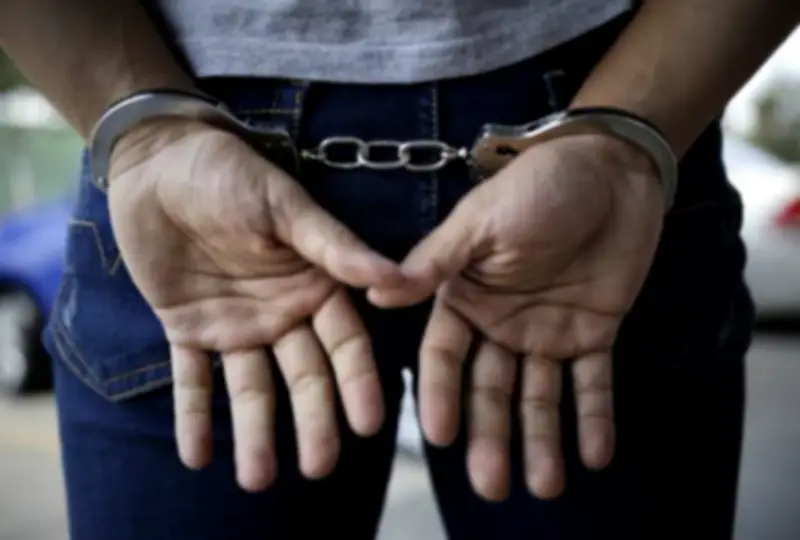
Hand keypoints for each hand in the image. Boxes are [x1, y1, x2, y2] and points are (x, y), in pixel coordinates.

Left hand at [108, 120, 416, 490]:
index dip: (357, 382)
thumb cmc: (228, 172)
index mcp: (314, 284)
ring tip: (256, 479)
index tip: (369, 423)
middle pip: (304, 377)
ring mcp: (237, 325)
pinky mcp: (188, 329)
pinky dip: (195, 416)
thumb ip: (334, 247)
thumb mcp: (284, 205)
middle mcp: (283, 313)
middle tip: (319, 467)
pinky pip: (193, 379)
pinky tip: (196, 456)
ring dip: (256, 432)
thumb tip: (396, 279)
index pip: (343, 343)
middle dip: (313, 421)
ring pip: (251, 388)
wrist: (158, 161)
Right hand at [369, 134, 664, 500]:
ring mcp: (546, 331)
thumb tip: (377, 294)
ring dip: (540, 441)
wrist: (610, 169)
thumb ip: (435, 262)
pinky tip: (595, 455)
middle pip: (489, 389)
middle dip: (490, 437)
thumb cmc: (538, 186)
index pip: (445, 357)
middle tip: (493, 486)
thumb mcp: (480, 220)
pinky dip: (594, 418)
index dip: (442, 396)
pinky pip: (592, 383)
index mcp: (464, 296)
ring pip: (538, 396)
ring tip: (544, 486)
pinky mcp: (592, 333)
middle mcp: (498, 322)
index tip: (438, 436)